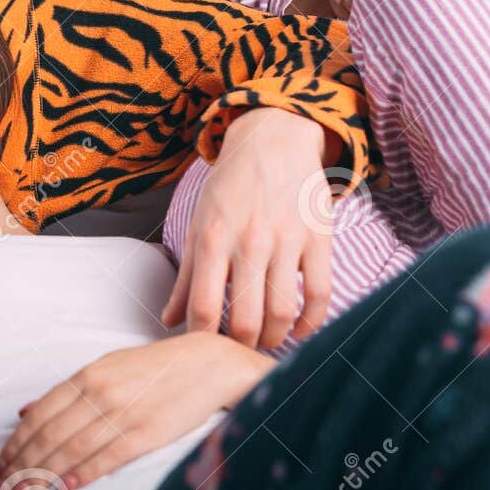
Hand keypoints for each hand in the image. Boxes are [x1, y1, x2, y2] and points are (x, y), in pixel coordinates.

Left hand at [0, 332, 271, 489]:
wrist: (208, 364)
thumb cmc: (155, 368)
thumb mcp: (106, 368)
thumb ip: (66, 392)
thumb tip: (24, 411)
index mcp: (87, 375)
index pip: (39, 415)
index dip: (16, 443)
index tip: (1, 466)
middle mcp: (99, 392)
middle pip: (49, 435)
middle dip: (21, 467)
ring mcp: (122, 413)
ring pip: (71, 450)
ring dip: (42, 477)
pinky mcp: (146, 433)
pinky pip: (106, 458)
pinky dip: (81, 475)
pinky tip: (62, 489)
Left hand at [164, 108, 332, 348]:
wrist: (274, 138)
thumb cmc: (230, 186)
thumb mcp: (198, 223)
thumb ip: (186, 277)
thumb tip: (169, 321)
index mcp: (213, 239)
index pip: (205, 307)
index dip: (203, 339)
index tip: (204, 349)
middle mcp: (250, 241)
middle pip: (246, 319)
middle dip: (240, 346)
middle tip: (237, 351)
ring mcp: (287, 240)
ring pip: (283, 312)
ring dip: (274, 340)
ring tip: (265, 343)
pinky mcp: (319, 238)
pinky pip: (320, 293)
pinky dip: (311, 322)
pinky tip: (298, 330)